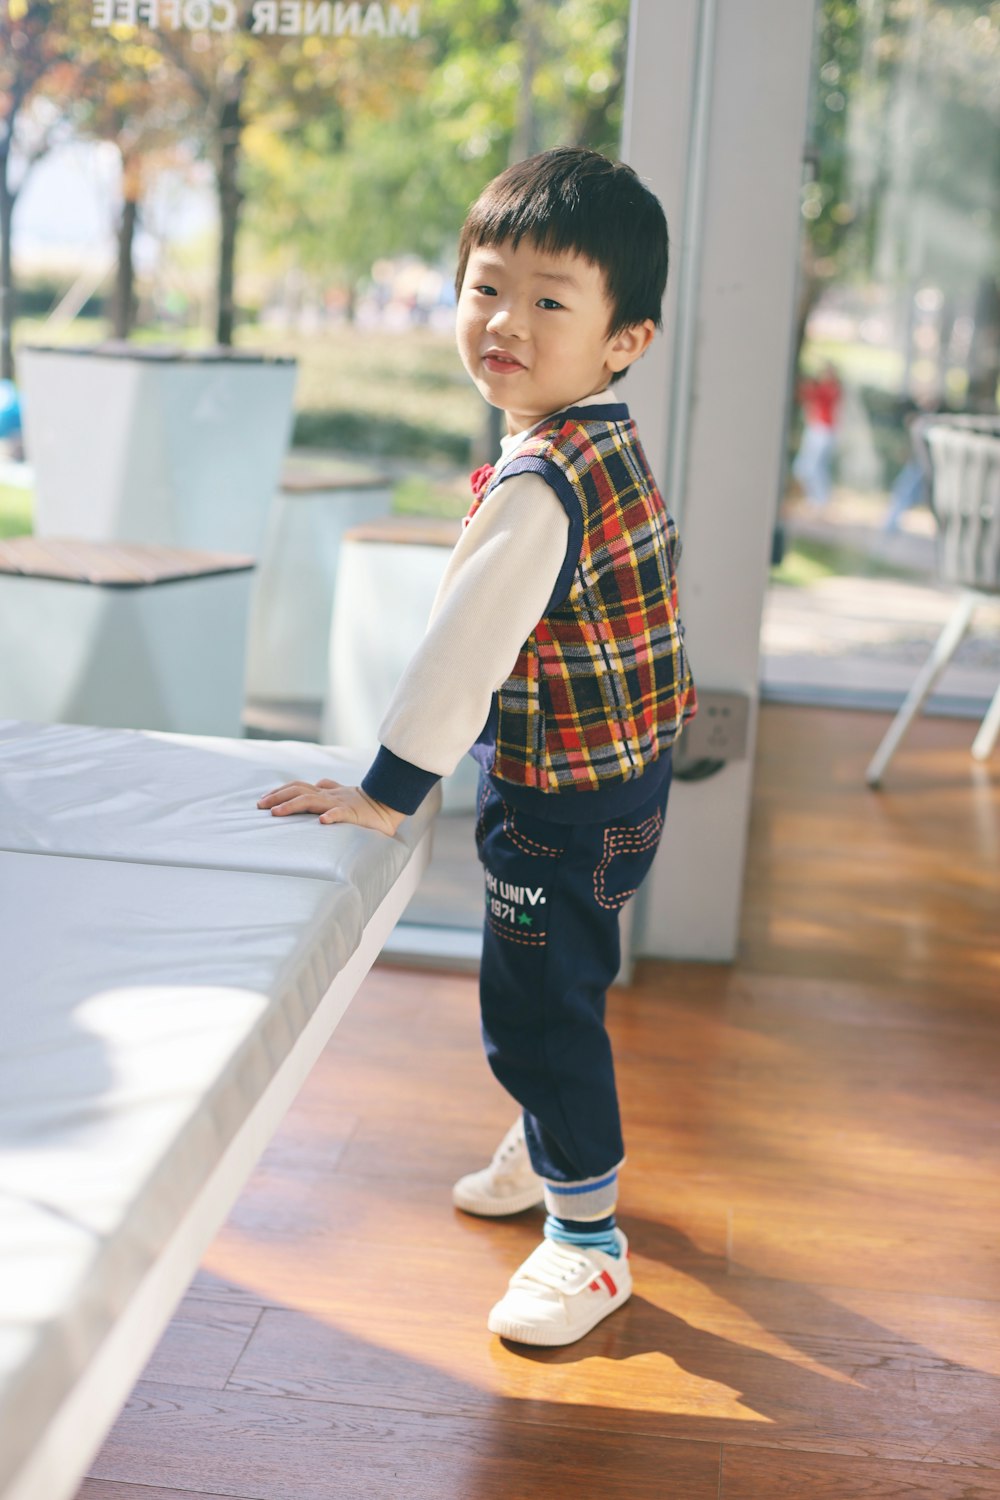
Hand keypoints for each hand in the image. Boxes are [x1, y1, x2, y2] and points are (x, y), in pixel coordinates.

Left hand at [256, 778, 404, 836]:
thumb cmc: (364, 804)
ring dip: (292, 806)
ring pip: (312, 800)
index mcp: (325, 792)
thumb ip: (330, 787)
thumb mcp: (343, 795)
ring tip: (276, 813)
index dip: (280, 791)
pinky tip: (321, 821)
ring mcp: (340, 803)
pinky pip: (341, 813)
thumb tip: (318, 782)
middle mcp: (329, 795)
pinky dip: (331, 816)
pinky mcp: (354, 813)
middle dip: (277, 797)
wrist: (388, 805)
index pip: (298, 786)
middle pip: (298, 790)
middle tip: (260, 806)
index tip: (262, 800)